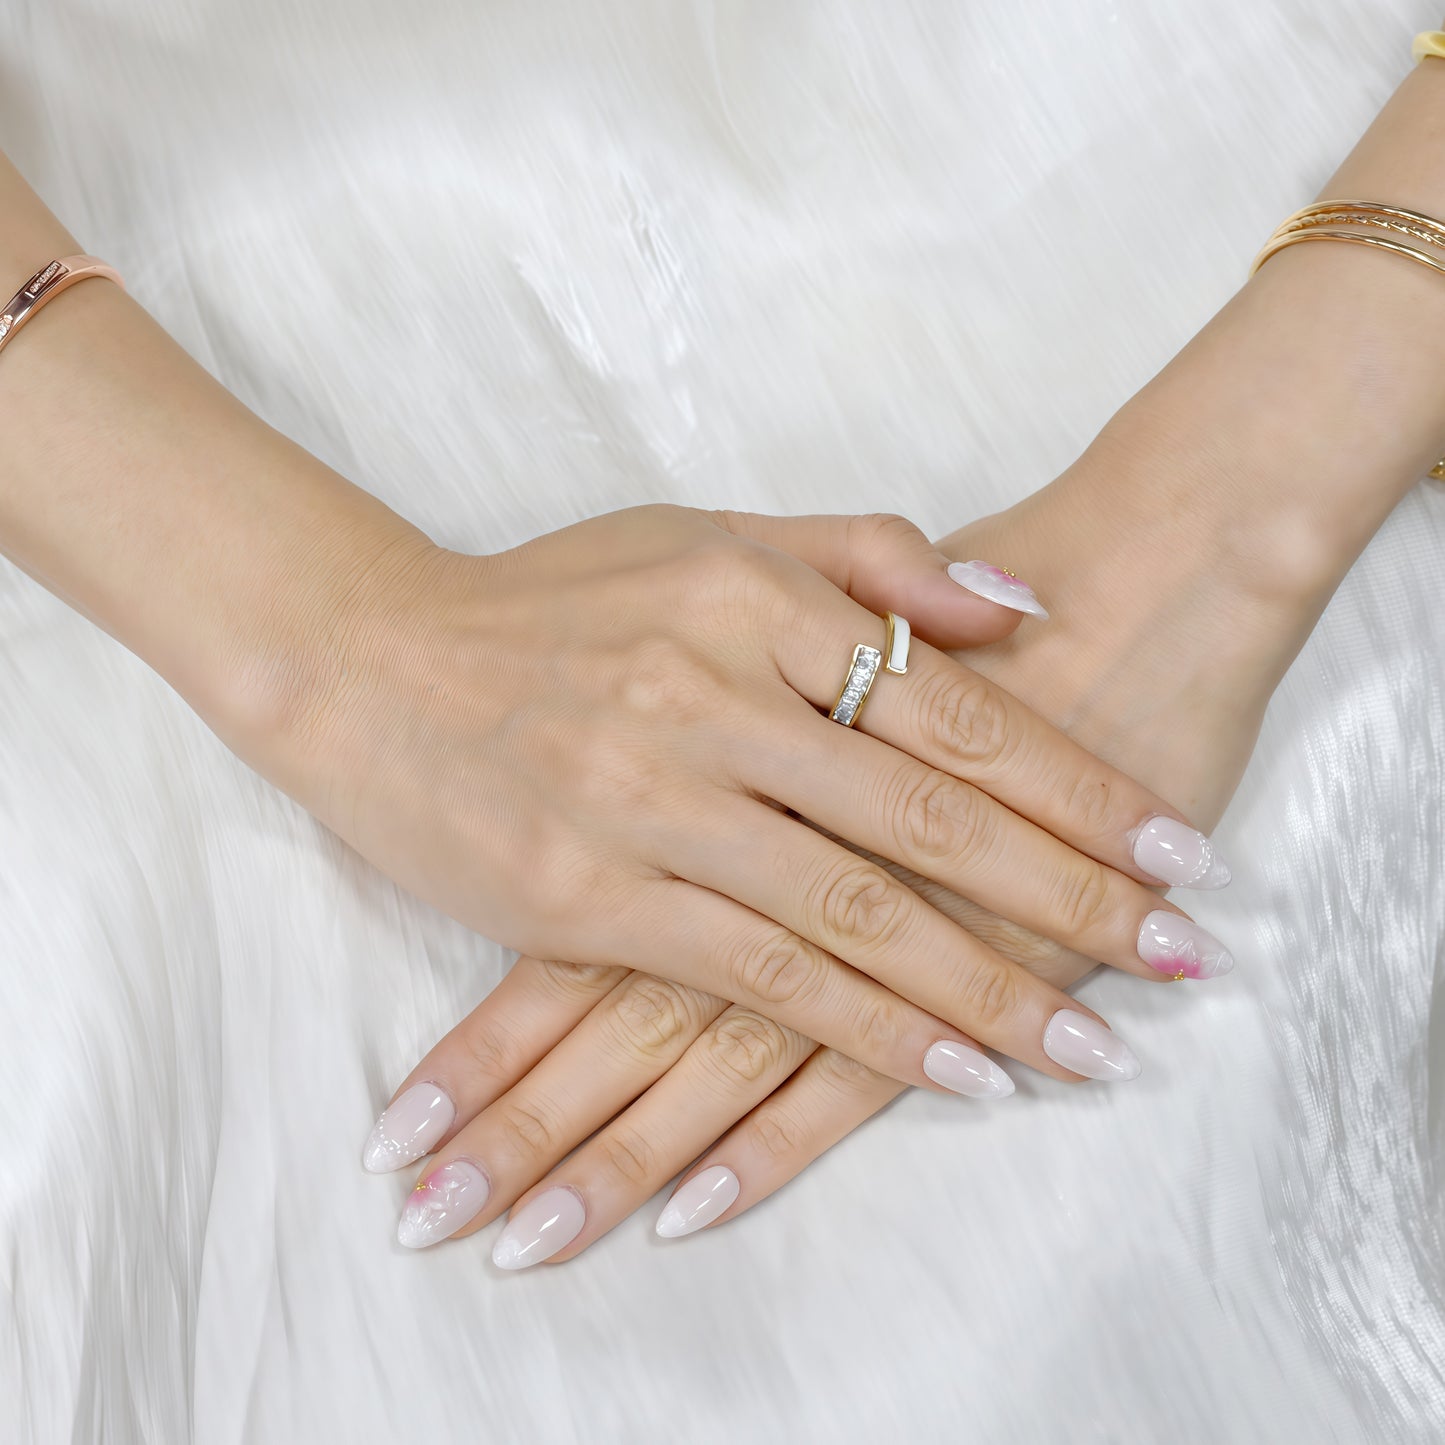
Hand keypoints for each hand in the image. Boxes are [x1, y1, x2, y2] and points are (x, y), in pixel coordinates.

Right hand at [357, 482, 1258, 1262]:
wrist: (367, 659)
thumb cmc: (549, 599)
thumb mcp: (706, 534)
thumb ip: (863, 557)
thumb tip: (1010, 604)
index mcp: (756, 601)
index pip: (954, 710)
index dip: (1076, 786)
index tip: (1171, 847)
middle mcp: (714, 698)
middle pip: (930, 822)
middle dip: (1073, 897)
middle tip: (1184, 955)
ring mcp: (649, 803)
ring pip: (859, 915)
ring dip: (989, 989)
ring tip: (1091, 1046)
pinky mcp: (588, 897)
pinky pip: (760, 978)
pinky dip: (866, 1029)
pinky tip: (950, 1068)